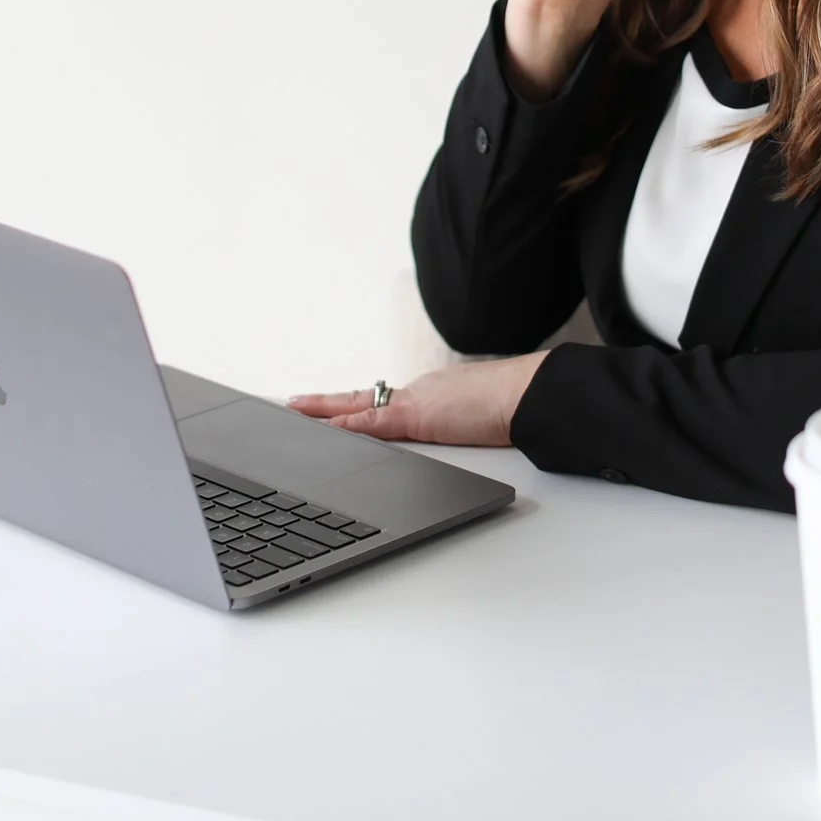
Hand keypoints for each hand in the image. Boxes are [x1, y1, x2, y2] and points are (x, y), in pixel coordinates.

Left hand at [287, 351, 555, 446]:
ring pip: (357, 406)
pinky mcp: (415, 417)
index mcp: (432, 393)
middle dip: (327, 402)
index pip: (386, 399)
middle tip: (295, 402)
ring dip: (323, 410)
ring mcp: (414, 403)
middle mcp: (417, 392)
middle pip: (362, 397)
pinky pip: (370, 423)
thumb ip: (465, 416)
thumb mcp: (480, 411)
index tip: (336, 405)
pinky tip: (321, 428)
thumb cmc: (514, 403)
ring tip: (294, 409)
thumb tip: (472, 422)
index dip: (357, 403)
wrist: (527, 394)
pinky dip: (343, 426)